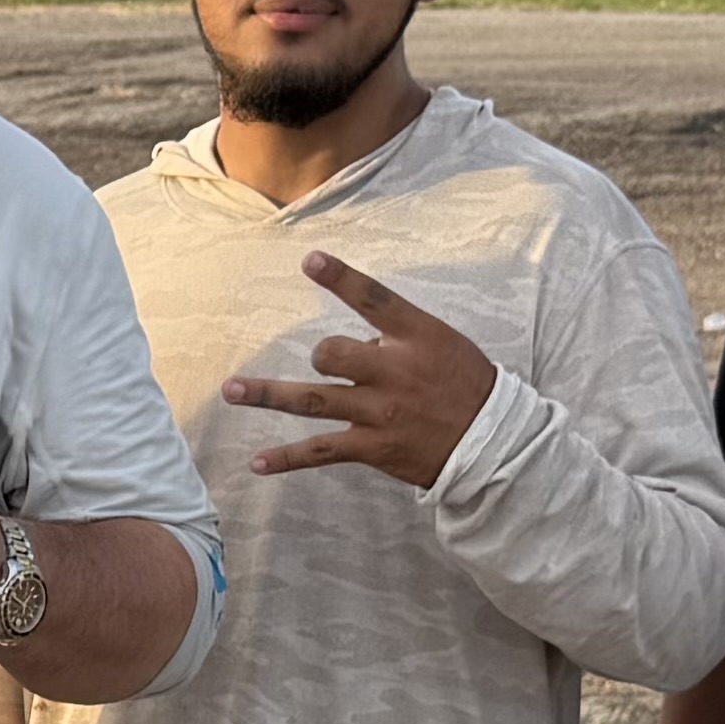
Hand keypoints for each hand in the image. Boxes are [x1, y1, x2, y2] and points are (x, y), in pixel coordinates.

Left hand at [227, 252, 498, 489]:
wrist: (492, 441)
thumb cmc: (464, 383)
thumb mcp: (440, 343)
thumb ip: (394, 337)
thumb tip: (353, 343)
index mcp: (415, 336)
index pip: (374, 299)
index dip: (342, 278)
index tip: (310, 260)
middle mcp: (394, 371)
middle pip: (332, 353)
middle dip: (322, 355)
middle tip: (326, 361)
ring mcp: (380, 412)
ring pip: (314, 401)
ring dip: (268, 394)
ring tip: (232, 390)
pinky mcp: (372, 448)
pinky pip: (320, 452)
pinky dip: (287, 459)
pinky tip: (257, 463)